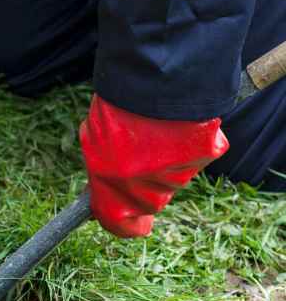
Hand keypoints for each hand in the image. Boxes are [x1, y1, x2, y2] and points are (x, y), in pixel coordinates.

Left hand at [79, 95, 228, 237]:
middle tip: (140, 154)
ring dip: (166, 161)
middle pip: (148, 201)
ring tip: (155, 128)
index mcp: (110, 186)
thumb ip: (102, 168)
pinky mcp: (206, 154)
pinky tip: (178, 123)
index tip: (131, 221)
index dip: (125, 224)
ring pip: (173, 179)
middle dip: (143, 186)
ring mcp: (178, 174)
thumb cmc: (117, 105)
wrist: (153, 75)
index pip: (120, 225)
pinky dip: (190, 144)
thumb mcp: (94, 139)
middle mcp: (145, 189)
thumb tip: (106, 185)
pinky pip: (196, 155)